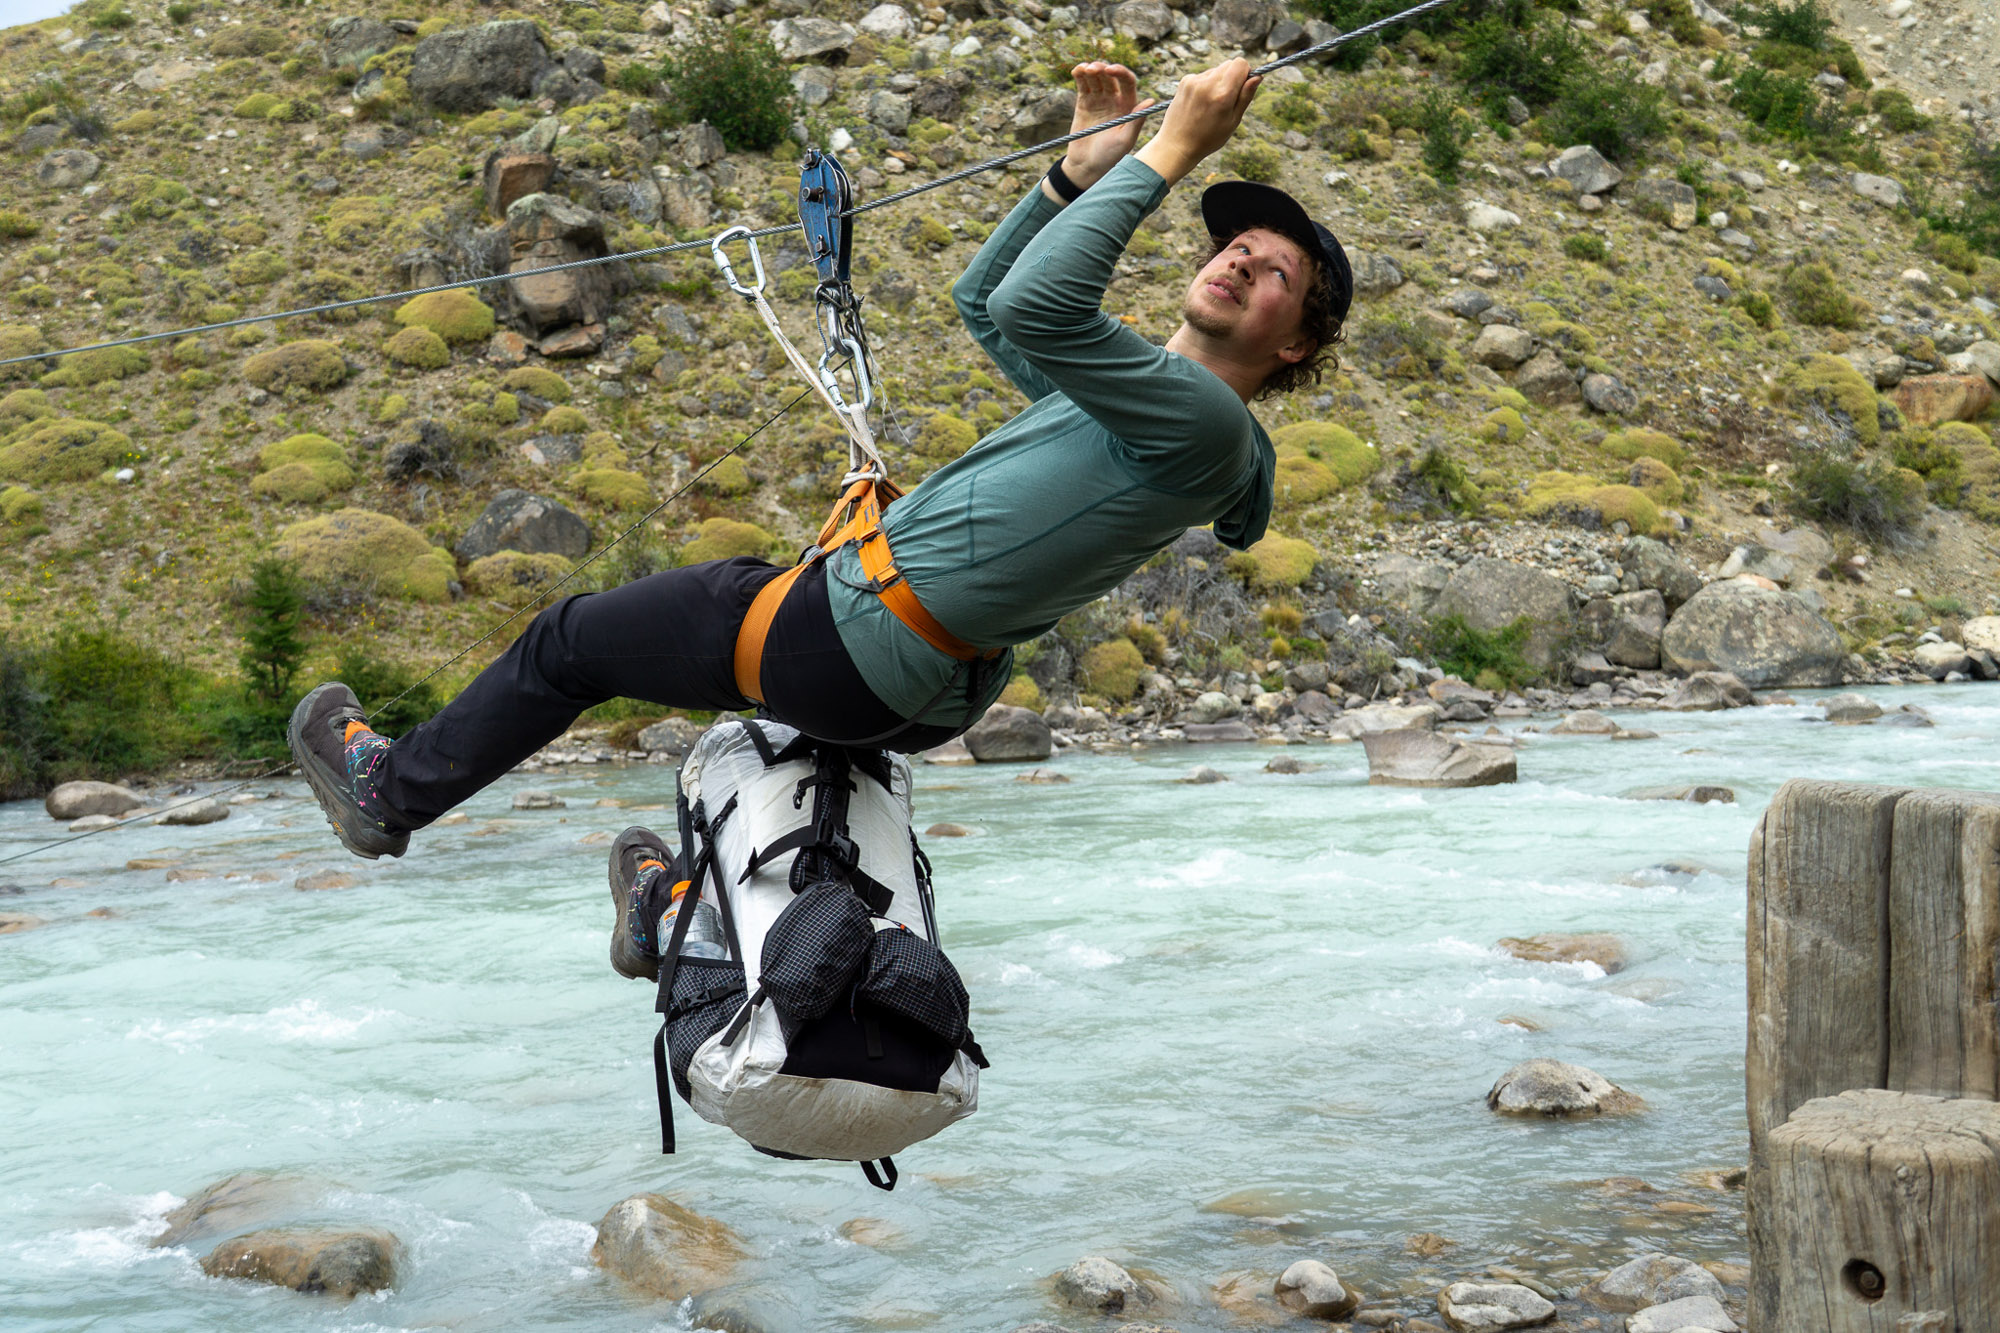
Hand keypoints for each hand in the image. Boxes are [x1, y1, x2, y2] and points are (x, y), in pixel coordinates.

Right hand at [1058, 62, 1154, 190]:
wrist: (1087, 166)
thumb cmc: (1110, 156)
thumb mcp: (1125, 140)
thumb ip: (1136, 120)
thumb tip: (1151, 101)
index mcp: (1128, 106)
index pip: (1127, 82)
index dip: (1120, 72)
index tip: (1111, 70)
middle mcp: (1115, 100)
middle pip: (1110, 76)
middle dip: (1103, 69)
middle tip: (1094, 69)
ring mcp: (1098, 100)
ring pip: (1096, 77)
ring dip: (1091, 69)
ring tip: (1085, 70)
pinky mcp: (1083, 103)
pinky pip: (1083, 84)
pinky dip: (1080, 75)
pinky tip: (1078, 71)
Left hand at [1136, 57, 1261, 185]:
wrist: (1177, 145)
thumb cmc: (1209, 138)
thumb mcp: (1233, 121)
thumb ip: (1246, 96)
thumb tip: (1258, 76)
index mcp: (1222, 94)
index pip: (1240, 63)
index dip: (1245, 73)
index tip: (1242, 86)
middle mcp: (1207, 83)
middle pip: (1229, 64)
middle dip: (1232, 77)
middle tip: (1226, 99)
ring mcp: (1194, 81)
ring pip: (1216, 70)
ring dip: (1218, 81)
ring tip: (1211, 104)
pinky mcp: (1184, 81)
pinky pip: (1203, 75)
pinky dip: (1205, 84)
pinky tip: (1200, 102)